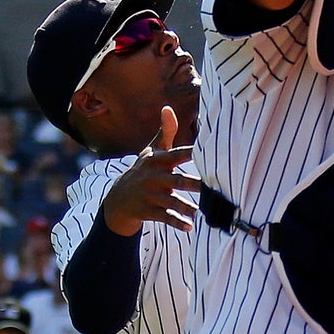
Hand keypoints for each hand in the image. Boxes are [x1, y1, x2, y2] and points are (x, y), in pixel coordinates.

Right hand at [102, 106, 200, 234]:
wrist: (119, 199)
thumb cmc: (143, 169)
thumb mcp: (151, 151)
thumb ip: (165, 131)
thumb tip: (168, 107)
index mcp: (158, 161)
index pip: (177, 155)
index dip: (191, 153)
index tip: (208, 151)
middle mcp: (155, 178)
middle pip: (179, 181)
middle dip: (196, 184)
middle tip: (214, 187)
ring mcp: (152, 196)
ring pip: (174, 202)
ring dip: (189, 207)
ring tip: (205, 211)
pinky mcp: (150, 212)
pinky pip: (166, 218)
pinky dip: (177, 222)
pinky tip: (190, 226)